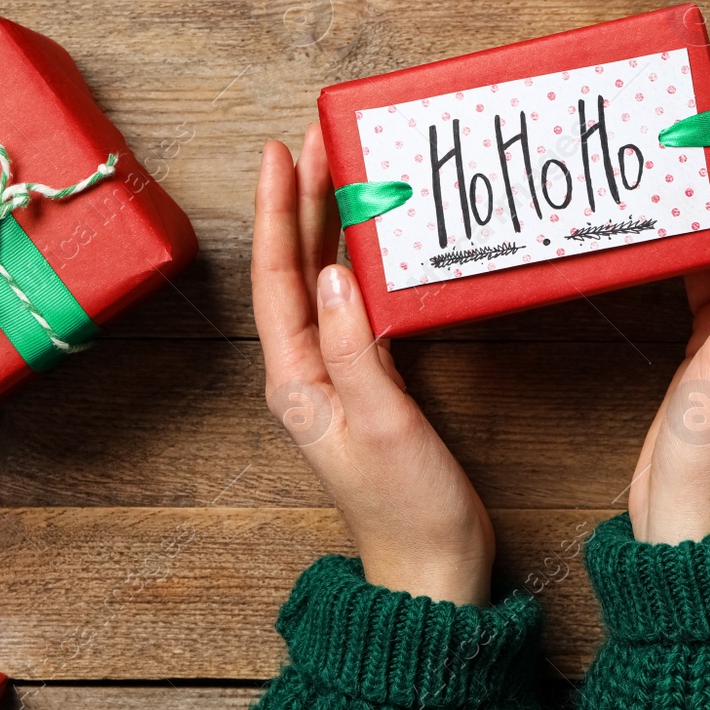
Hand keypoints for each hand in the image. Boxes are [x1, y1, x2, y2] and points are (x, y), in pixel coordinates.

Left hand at [252, 124, 494, 604]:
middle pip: (296, 270)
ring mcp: (337, 376)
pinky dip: (361, 262)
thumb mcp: (380, 422)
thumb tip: (334, 274)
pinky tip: (375, 242)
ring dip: (330, 226)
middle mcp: (307, 372)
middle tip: (317, 142)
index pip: (277, 278)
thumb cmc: (406, 507)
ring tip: (341, 171)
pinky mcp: (370, 383)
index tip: (278, 155)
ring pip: (324, 282)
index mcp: (296, 380)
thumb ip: (355, 348)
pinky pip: (355, 305)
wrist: (432, 567)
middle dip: (303, 203)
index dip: (278, 212)